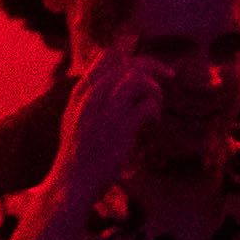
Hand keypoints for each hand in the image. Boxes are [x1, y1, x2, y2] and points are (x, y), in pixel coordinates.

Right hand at [57, 52, 172, 199]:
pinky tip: (154, 123)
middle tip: (169, 76)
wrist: (71, 183)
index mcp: (80, 92)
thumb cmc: (76, 155)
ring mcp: (106, 110)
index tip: (146, 66)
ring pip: (138, 78)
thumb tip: (115, 83)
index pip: (107, 56)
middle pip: (128, 63)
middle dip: (154, 66)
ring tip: (157, 106)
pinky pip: (147, 104)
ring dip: (155, 89)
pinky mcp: (121, 128)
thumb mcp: (74, 118)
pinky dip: (156, 110)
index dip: (132, 57)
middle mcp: (92, 96)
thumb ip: (89, 98)